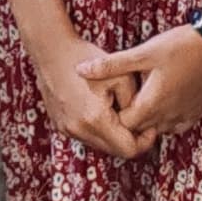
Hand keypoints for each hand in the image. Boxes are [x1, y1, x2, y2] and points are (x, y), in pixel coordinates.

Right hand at [28, 30, 147, 163]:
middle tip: (137, 118)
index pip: (129, 150)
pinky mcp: (61, 126)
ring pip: (101, 145)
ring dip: (113, 134)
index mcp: (95, 119)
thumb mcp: (123, 76)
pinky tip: (100, 107)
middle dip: (130, 138)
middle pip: (115, 151)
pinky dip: (98, 129)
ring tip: (117, 109)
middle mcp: (79, 130)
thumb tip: (140, 122)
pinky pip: (87, 137)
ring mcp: (67, 130)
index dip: (145, 141)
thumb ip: (135, 105)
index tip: (149, 126)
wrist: (51, 49)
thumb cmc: (87, 58)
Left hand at [82, 24, 201, 146]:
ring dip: (146, 119)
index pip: (123, 125)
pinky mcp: (195, 114)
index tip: (109, 97)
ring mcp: (183, 118)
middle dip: (127, 118)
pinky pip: (174, 126)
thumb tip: (80, 70)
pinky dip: (164, 118)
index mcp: (151, 105)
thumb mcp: (142, 53)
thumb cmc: (179, 46)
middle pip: (139, 130)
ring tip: (140, 96)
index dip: (113, 114)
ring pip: (157, 129)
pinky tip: (161, 100)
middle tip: (120, 97)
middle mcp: (167, 118)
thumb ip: (111, 65)